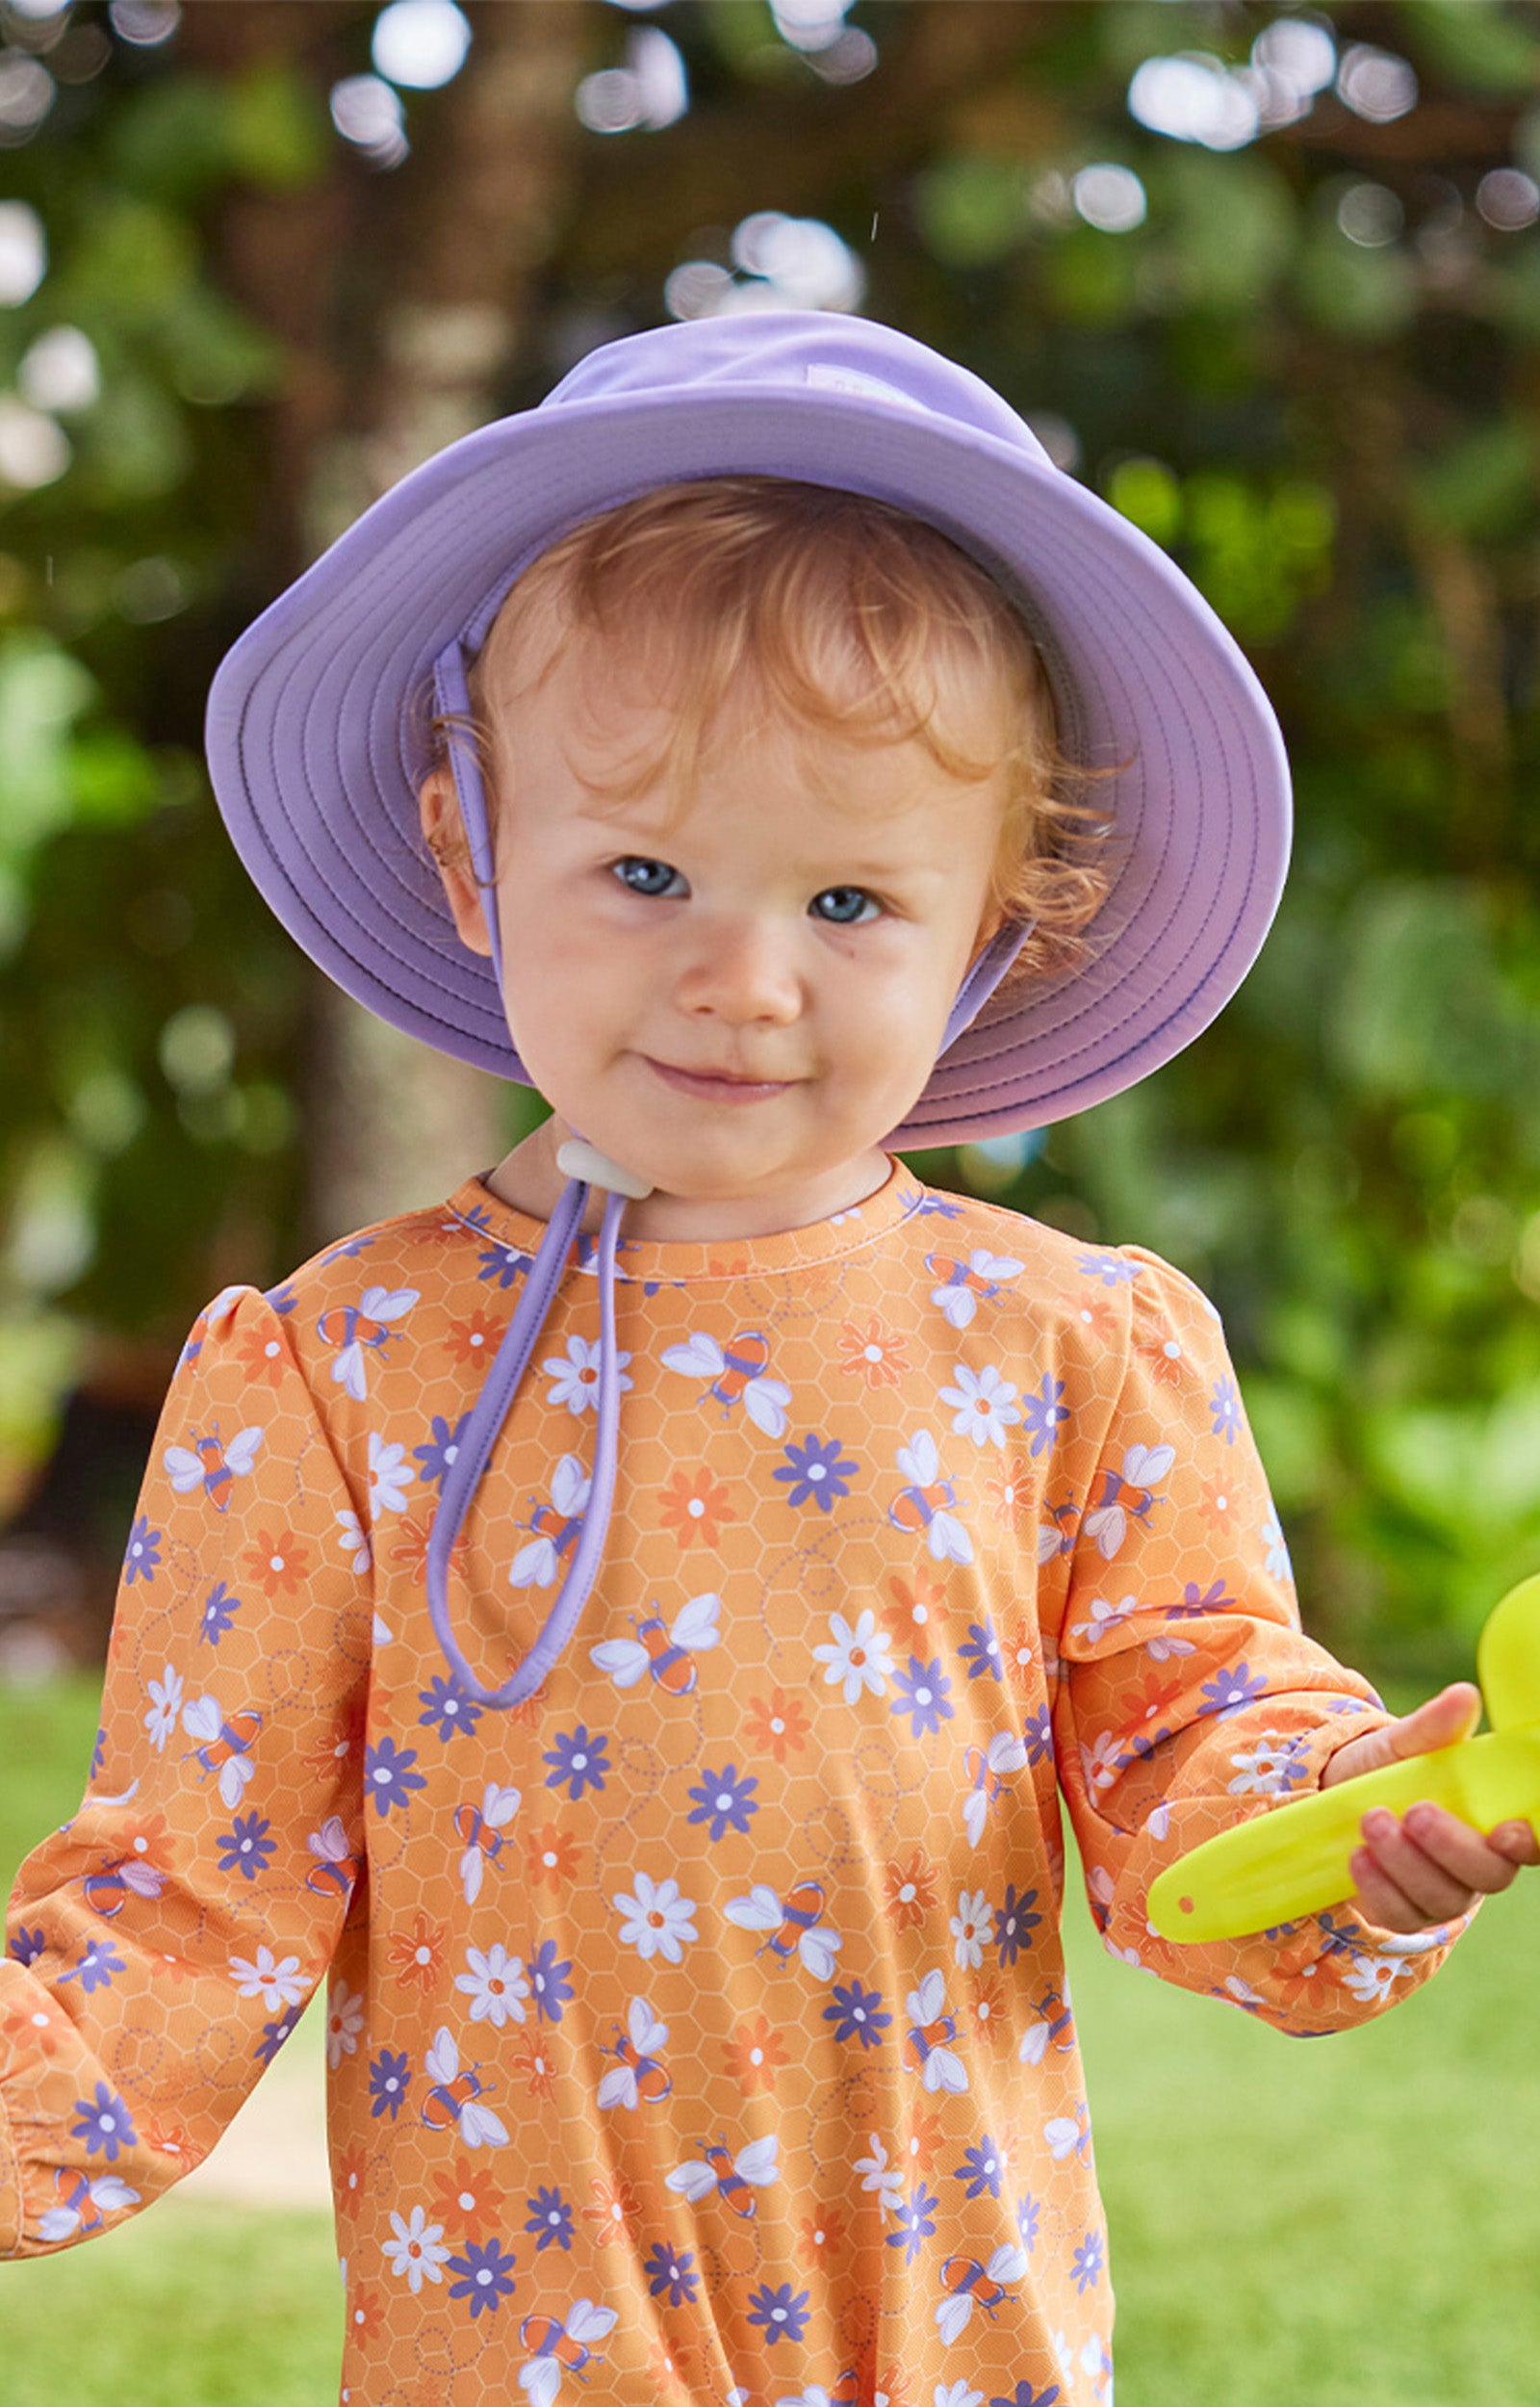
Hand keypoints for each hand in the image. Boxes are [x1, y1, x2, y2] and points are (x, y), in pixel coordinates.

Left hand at [1320, 1683, 1539, 1933]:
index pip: (1528, 1842)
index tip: (1507, 1831)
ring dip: (1405, 1862)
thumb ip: (1434, 1728)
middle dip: (1451, 1846)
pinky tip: (1357, 1858)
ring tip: (1371, 1821)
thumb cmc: (1384, 1770)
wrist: (1330, 1796)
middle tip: (1414, 1812)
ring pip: (1442, 1897)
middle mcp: (1476, 1862)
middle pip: (1488, 1874)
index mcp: (1491, 1820)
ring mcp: (1442, 1892)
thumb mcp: (1403, 1745)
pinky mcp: (1404, 1911)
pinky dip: (1378, 1887)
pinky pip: (1400, 1914)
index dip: (1527, 1843)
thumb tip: (1463, 1694)